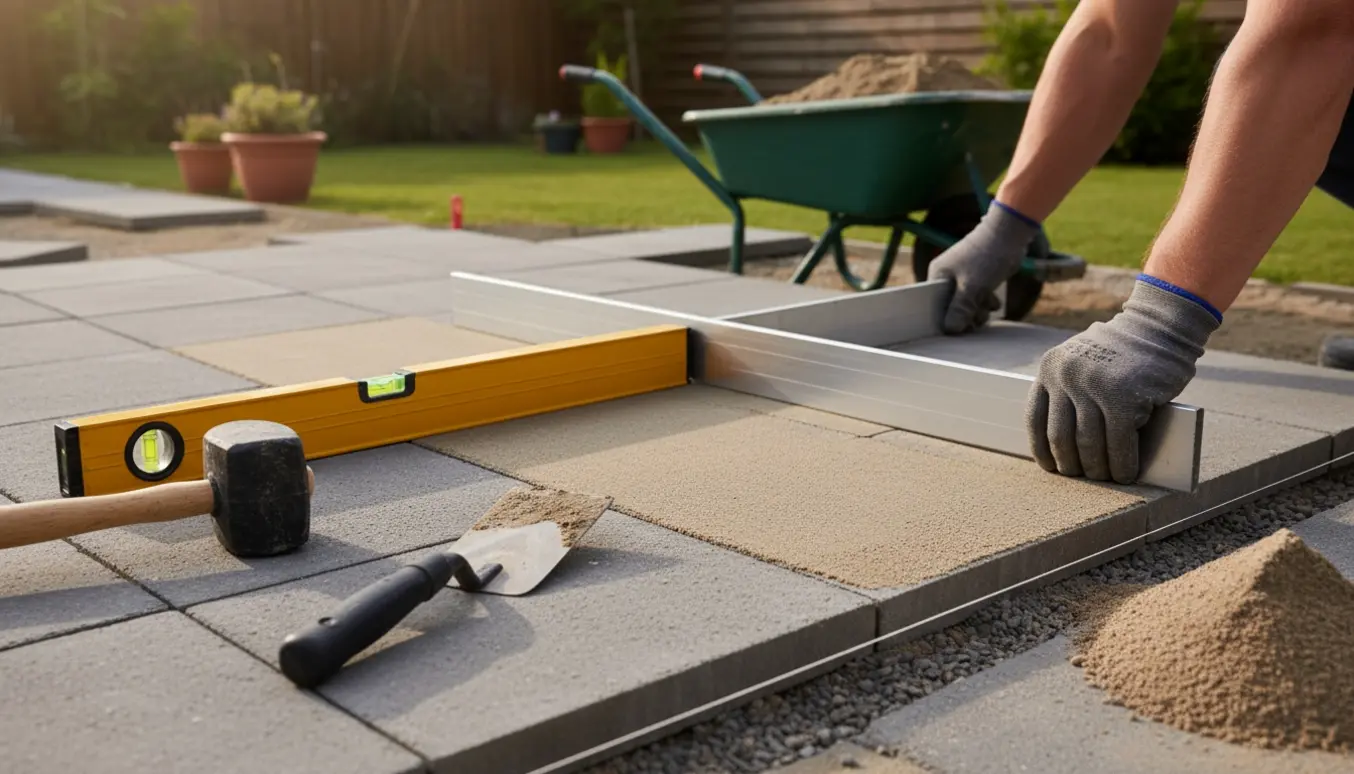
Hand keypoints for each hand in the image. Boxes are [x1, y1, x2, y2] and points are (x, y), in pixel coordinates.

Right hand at [928, 201, 1039, 333]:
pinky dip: (986, 303)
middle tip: (977, 319)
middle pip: (951, 307)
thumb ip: (959, 309)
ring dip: (978, 311)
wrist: (1009, 234)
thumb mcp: (972, 287)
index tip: (955, 330)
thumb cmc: (986, 257)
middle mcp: (947, 276)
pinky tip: (994, 302)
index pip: (934, 304)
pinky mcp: (978, 278)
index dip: (944, 318)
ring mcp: (963, 277)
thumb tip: (949, 329)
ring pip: (966, 304)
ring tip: (988, 307)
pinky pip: (977, 298)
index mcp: (938, 275)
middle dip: (965, 316)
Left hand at [1026, 277, 1221, 483]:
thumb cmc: (1125, 352)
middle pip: (1061, 437)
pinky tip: (1127, 474)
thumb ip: (1071, 392)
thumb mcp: (1083, 363)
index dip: (1042, 449)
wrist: (1161, 325)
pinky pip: (1119, 443)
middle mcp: (1066, 376)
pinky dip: (1122, 464)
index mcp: (1050, 368)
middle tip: (1083, 477)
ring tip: (1105, 478)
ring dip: (1098, 469)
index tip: (1051, 466)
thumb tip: (1068, 447)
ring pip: (1088, 444)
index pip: (1035, 419)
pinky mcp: (1123, 398)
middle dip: (1072, 464)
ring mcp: (1093, 386)